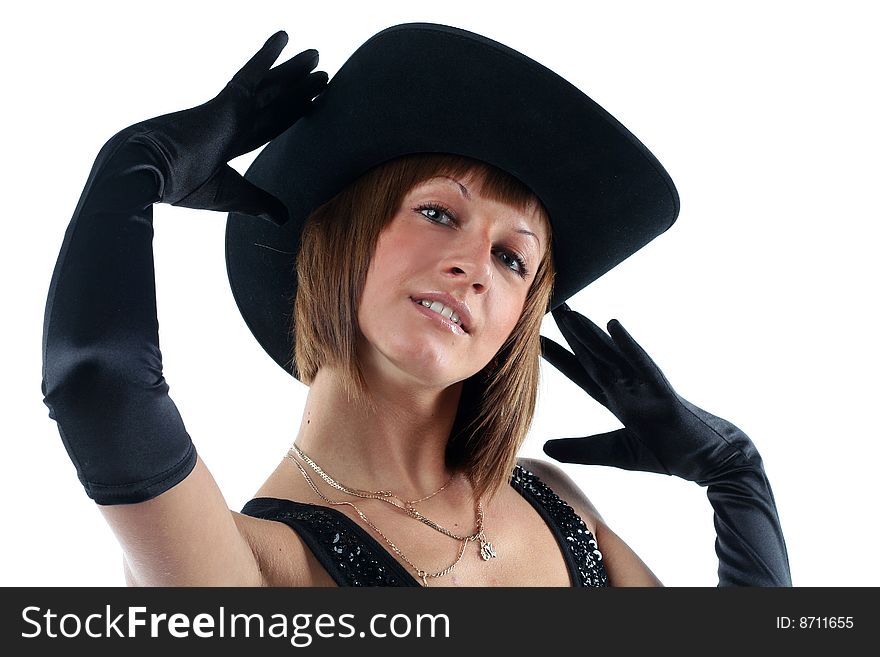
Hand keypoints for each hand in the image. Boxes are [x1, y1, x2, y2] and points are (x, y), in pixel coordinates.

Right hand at [124, 31, 326, 224]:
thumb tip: (286, 219)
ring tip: (316, 55)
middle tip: (323, 72)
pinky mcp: (226, 101)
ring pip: (270, 86)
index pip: (269, 126)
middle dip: (298, 89)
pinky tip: (284, 36)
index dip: (292, 114)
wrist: (147, 171)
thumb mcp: (232, 197)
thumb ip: (260, 203)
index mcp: (228, 143)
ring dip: (294, 70)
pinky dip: (268, 55)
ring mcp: (230, 110)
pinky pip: (252, 73)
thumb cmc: (179, 186)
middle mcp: (232, 122)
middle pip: (274, 102)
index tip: (312, 103)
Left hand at [540, 304, 761, 484]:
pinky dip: (628, 346)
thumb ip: (580, 449)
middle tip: (548, 307)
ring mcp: (646, 388)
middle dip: (571, 335)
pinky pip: (643, 366)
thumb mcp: (615, 453)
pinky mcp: (664, 395)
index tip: (536, 341)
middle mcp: (629, 388)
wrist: (712, 463)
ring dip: (590, 334)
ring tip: (569, 312)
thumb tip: (545, 446)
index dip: (560, 358)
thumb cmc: (670, 455)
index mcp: (619, 401)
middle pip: (594, 357)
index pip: (583, 374)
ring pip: (613, 355)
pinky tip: (612, 325)